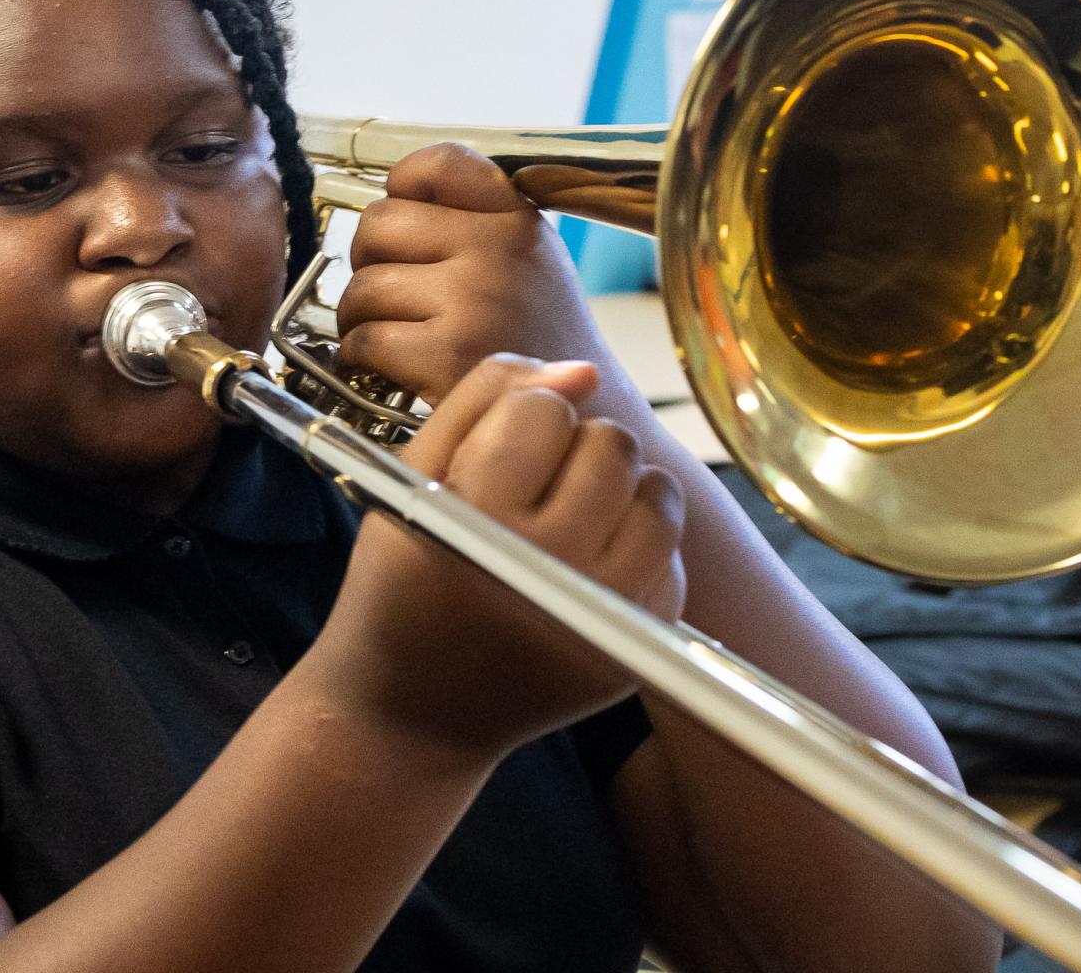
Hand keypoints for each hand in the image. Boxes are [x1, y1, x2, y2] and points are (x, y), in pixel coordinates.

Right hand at [315, 354, 686, 758]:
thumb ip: (486, 398)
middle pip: (611, 444)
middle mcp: (549, 570)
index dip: (522, 419)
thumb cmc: (406, 581)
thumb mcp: (412, 477)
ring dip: (621, 491)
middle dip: (576, 449)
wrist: (416, 711)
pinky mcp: (638, 649)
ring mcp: (602, 617)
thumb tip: (582, 369)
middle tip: (534, 490)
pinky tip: (587, 566)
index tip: (498, 459)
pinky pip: (673, 555)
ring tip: (571, 519)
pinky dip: (638, 548)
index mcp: (479, 521)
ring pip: (660, 494)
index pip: (546, 410)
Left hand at [335, 143, 615, 407]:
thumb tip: (386, 205)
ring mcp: (473, 300)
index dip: (402, 187)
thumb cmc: (541, 344)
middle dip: (370, 261)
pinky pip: (365, 338)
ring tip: (391, 335)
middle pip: (379, 223)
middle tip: (390, 294)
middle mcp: (499, 250)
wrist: (582, 425)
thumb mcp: (532, 264)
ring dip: (360, 317)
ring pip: (362, 286)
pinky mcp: (446, 354)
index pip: (440, 164)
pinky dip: (362, 357)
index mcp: (518, 221)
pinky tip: (387, 369)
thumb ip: (476, 224)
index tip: (403, 225)